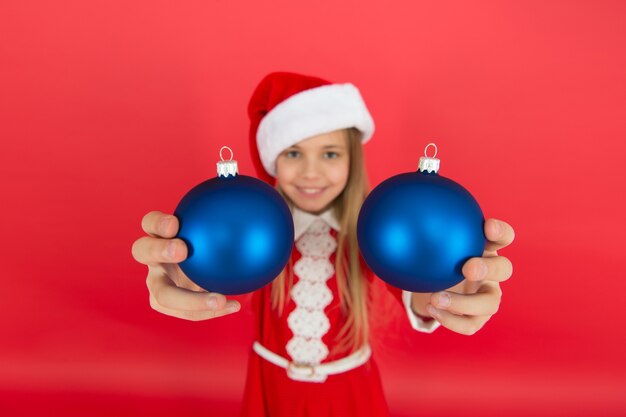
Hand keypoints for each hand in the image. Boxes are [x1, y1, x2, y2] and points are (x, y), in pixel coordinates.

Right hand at [131, 211, 240, 320]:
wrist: (206, 267)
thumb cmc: (211, 241)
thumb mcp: (216, 227)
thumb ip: (225, 214)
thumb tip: (246, 198)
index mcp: (158, 235)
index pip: (150, 223)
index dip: (158, 222)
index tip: (176, 223)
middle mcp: (152, 259)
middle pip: (142, 251)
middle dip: (158, 249)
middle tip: (182, 250)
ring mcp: (158, 283)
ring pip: (161, 295)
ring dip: (189, 300)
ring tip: (220, 300)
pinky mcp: (169, 305)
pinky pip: (188, 312)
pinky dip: (212, 311)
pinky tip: (236, 305)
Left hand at [412, 218, 514, 334]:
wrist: (434, 281)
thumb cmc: (437, 255)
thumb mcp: (433, 241)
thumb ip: (425, 229)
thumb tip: (400, 218)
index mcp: (486, 249)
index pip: (502, 237)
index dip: (500, 231)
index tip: (487, 226)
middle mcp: (493, 272)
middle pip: (504, 269)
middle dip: (488, 268)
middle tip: (468, 268)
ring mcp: (488, 296)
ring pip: (490, 303)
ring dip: (465, 302)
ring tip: (436, 298)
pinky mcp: (478, 317)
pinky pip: (470, 324)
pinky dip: (452, 320)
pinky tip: (431, 310)